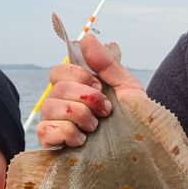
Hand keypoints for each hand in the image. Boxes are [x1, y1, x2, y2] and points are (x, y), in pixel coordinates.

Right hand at [37, 33, 145, 148]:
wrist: (143, 151)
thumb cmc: (135, 121)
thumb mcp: (126, 88)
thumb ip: (107, 64)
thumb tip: (87, 37)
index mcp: (77, 91)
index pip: (58, 72)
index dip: (79, 76)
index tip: (100, 88)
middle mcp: (62, 107)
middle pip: (56, 89)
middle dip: (85, 98)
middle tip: (105, 112)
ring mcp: (56, 127)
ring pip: (49, 108)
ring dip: (78, 115)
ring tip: (95, 128)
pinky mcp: (53, 147)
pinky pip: (45, 131)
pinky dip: (66, 133)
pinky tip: (83, 141)